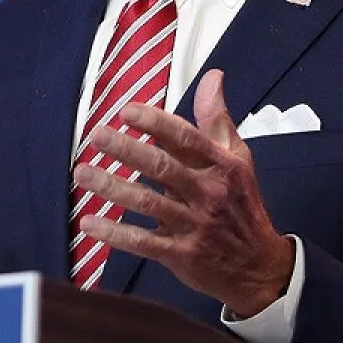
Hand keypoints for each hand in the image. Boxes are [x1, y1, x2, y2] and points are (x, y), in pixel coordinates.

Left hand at [75, 69, 294, 316]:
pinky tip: (90, 223)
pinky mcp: (182, 254)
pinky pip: (144, 243)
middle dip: (126, 150)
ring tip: (83, 173)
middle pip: (162, 167)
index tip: (127, 111)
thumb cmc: (242, 204)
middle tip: (97, 135)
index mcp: (221, 165)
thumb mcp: (238, 158)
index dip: (155, 123)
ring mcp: (194, 225)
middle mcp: (208, 193)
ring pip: (148, 203)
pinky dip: (115, 234)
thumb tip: (213, 77)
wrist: (259, 265)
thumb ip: (218, 118)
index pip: (185, 138)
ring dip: (112, 187)